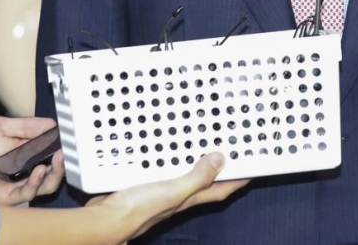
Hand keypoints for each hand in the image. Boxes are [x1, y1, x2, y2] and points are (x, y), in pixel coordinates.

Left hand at [0, 116, 64, 204]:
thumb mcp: (1, 126)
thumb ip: (27, 125)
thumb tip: (52, 123)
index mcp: (26, 152)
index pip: (50, 152)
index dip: (62, 148)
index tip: (71, 139)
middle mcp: (24, 169)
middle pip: (52, 172)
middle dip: (65, 164)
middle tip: (68, 153)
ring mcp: (16, 183)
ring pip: (44, 186)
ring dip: (55, 174)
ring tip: (58, 160)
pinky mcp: (5, 195)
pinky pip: (25, 194)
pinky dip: (35, 183)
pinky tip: (39, 170)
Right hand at [87, 152, 248, 242]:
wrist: (103, 221)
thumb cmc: (136, 211)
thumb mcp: (172, 191)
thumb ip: (196, 178)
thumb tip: (220, 160)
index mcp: (189, 198)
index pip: (221, 188)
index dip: (239, 178)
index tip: (253, 164)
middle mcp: (178, 195)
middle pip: (205, 179)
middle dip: (218, 164)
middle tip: (229, 144)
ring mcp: (161, 189)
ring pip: (184, 170)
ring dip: (193, 156)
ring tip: (201, 136)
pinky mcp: (145, 183)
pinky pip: (163, 166)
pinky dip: (168, 155)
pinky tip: (164, 143)